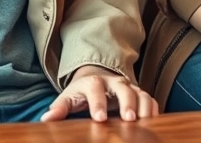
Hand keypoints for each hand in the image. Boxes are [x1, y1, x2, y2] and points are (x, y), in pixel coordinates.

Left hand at [40, 65, 157, 121]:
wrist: (97, 77)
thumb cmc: (81, 92)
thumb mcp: (68, 97)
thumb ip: (59, 108)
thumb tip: (46, 118)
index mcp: (93, 82)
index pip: (95, 88)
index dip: (98, 102)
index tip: (99, 118)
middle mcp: (113, 82)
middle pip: (122, 88)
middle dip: (127, 103)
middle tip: (129, 119)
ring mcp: (128, 87)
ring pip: (140, 92)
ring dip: (143, 106)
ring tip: (144, 122)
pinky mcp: (139, 93)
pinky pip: (150, 98)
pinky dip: (153, 109)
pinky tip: (153, 122)